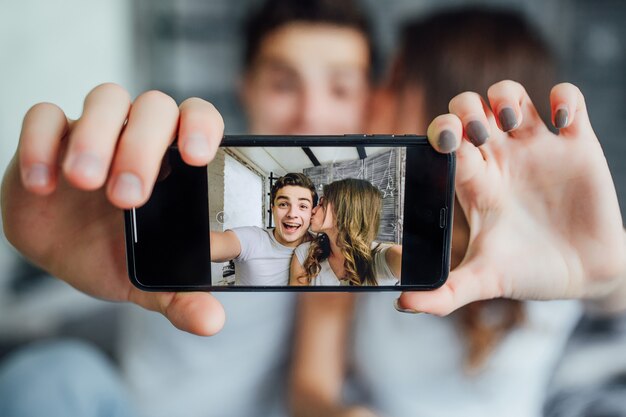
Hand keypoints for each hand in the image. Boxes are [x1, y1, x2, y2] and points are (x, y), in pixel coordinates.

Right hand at [1, 83, 225, 334]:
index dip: (201, 126)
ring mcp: (95, 130)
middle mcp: (139, 136)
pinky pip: (44, 117)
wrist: (63, 251)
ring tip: (84, 183)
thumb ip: (181, 297)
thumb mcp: (149, 279)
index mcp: (174, 161)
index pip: (198, 118)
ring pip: (105, 99)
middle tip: (127, 198)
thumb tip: (212, 322)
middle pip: (153, 108)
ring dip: (97, 138)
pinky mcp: (50, 137)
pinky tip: (42, 186)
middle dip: (142, 148)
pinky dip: (41, 143)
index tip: (196, 157)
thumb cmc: (117, 252)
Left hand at [398, 80, 625, 314]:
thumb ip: (446, 292)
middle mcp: (501, 159)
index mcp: (475, 182)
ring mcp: (538, 149)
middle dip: (469, 110)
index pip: (446, 139)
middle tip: (481, 134)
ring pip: (511, 94)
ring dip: (508, 96)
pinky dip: (565, 97)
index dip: (441, 130)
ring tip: (515, 123)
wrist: (584, 277)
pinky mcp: (578, 144)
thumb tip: (402, 304)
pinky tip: (563, 120)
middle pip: (471, 107)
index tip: (448, 142)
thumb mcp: (485, 280)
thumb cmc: (528, 273)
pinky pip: (570, 99)